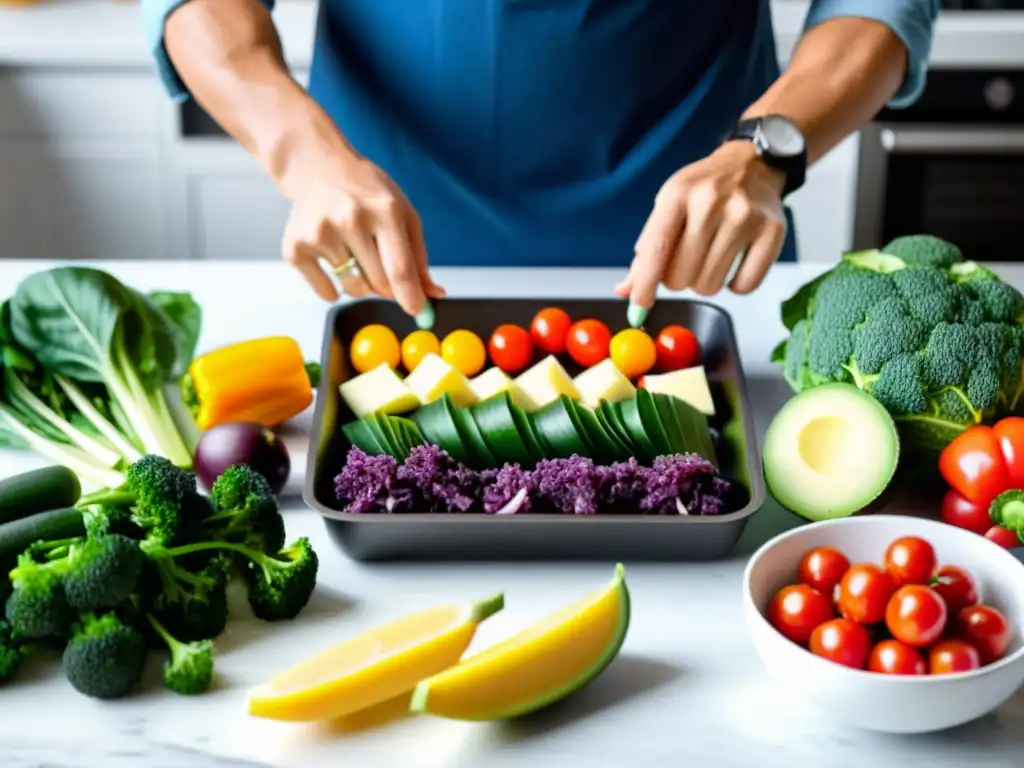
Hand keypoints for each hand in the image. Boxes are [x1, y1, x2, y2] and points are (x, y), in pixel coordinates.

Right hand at [282, 157, 444, 315]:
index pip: (399, 266)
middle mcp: (350, 220)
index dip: (410, 295)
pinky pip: (326, 293)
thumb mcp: (402, 214)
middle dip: (386, 286)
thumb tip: (433, 295)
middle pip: (377, 283)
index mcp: (384, 210)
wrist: (319, 170)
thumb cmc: (367, 195)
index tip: (417, 311)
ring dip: (360, 284)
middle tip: (380, 266)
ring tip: (354, 255)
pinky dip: (334, 289)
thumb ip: (418, 256)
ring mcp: (320, 234)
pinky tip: (334, 260)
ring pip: (353, 289)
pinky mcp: (296, 248)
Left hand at [617, 141, 787, 310]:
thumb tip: (626, 291)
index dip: (645, 284)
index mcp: (678, 194)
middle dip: (677, 280)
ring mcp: (744, 217)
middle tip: (686, 262)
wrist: (752, 163)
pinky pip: (744, 286)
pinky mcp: (772, 231)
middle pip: (681, 276)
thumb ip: (648, 249)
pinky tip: (733, 264)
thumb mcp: (669, 206)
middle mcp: (711, 203)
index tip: (639, 305)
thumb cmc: (703, 190)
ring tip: (710, 258)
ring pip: (710, 285)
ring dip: (704, 282)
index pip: (656, 250)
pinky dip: (735, 285)